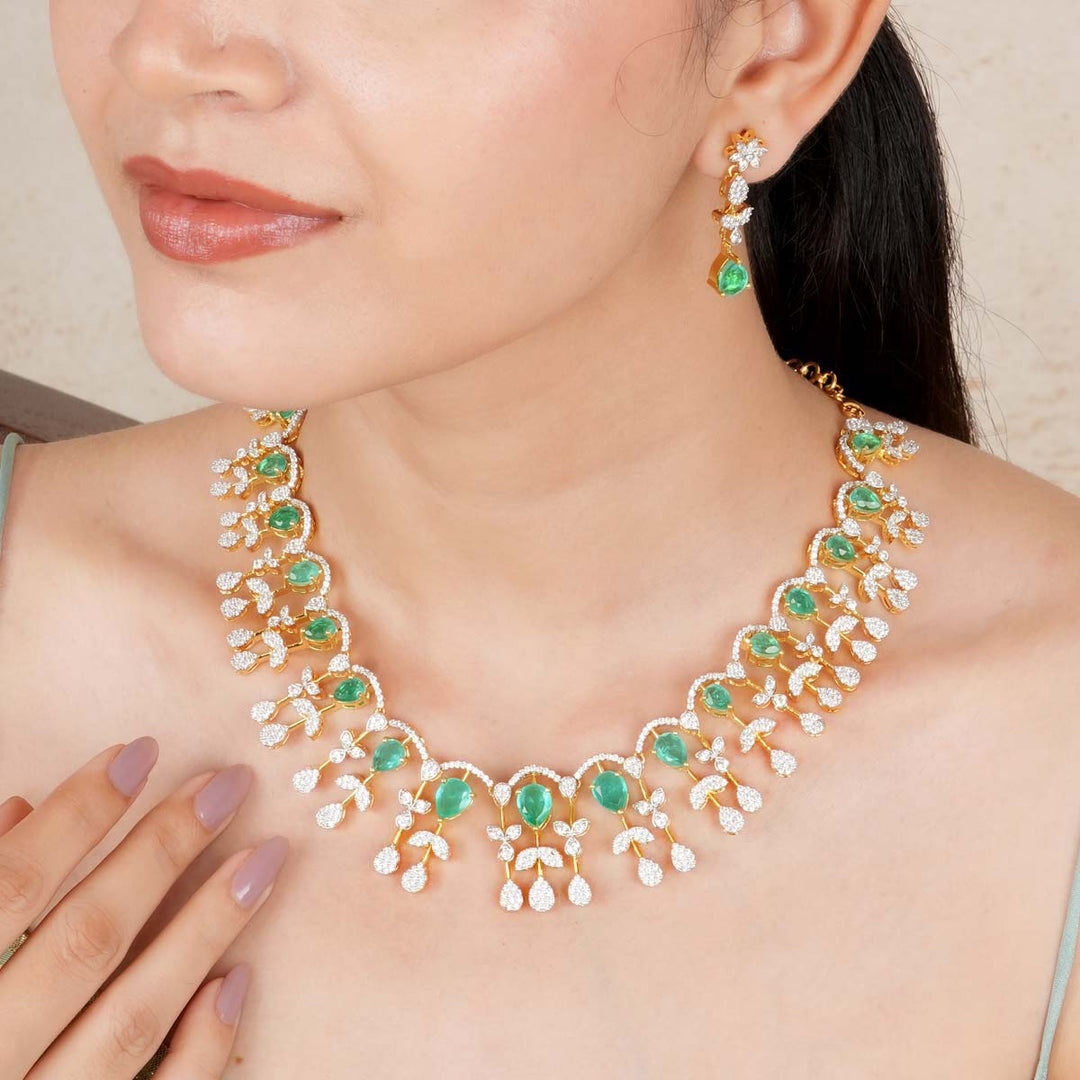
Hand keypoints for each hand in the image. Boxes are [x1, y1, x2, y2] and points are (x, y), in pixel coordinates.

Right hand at [0, 736, 287, 1078]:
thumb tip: (21, 809)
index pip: (11, 884)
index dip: (77, 814)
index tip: (140, 751)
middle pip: (87, 939)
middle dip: (163, 852)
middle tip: (230, 784)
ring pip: (133, 1016)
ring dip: (206, 929)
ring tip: (265, 858)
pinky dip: (200, 1045)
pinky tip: (237, 980)